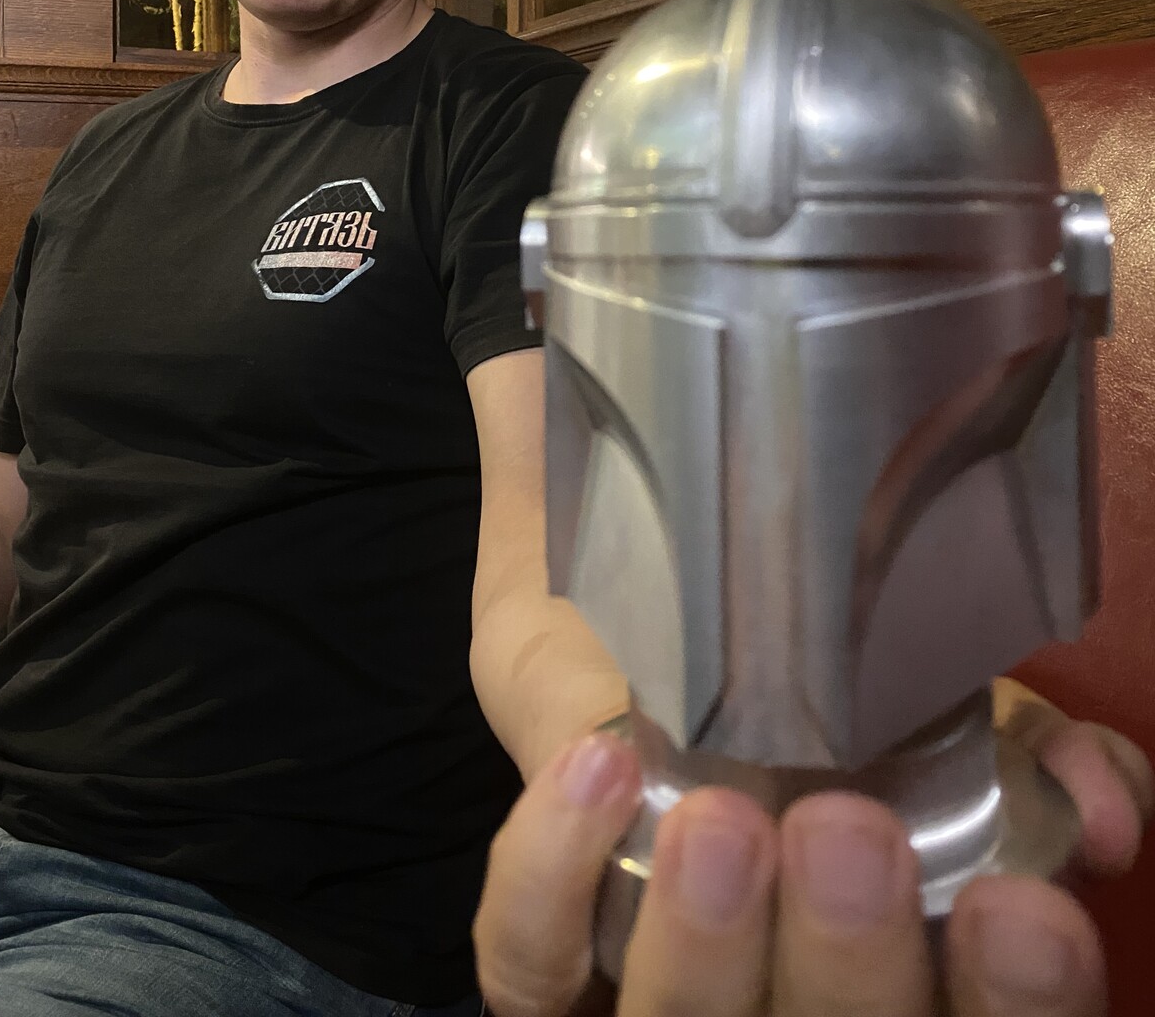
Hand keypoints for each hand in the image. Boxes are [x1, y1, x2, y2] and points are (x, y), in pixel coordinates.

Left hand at [474, 697, 1151, 1016]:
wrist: (639, 647)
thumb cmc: (811, 703)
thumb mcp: (945, 716)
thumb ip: (1038, 757)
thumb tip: (1106, 809)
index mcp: (910, 973)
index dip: (1014, 1005)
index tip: (1020, 906)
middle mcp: (795, 1006)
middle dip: (848, 967)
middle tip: (845, 833)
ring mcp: (664, 997)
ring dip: (701, 943)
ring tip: (716, 816)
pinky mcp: (549, 964)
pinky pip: (532, 961)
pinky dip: (553, 873)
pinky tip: (598, 769)